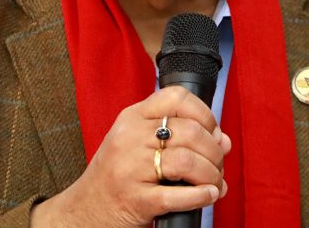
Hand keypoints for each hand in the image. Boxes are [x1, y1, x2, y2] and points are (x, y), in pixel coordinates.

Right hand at [31, 85, 231, 227]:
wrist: (85, 210)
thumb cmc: (116, 176)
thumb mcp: (136, 144)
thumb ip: (177, 136)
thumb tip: (223, 140)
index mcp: (131, 118)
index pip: (176, 97)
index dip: (204, 113)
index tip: (212, 131)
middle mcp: (129, 138)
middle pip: (189, 132)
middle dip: (214, 151)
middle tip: (218, 164)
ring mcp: (131, 169)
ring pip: (187, 162)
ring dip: (212, 174)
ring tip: (215, 183)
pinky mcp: (136, 200)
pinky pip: (178, 195)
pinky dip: (202, 196)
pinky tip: (209, 195)